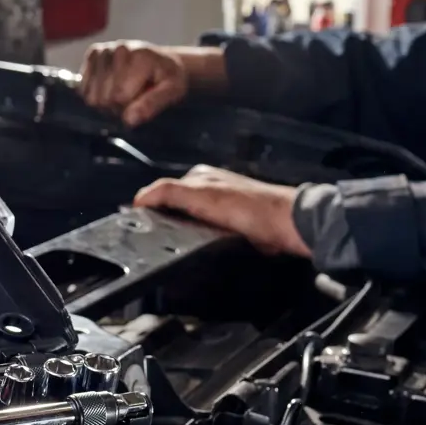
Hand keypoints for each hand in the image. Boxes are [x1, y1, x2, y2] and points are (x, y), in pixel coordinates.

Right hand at [80, 41, 191, 127]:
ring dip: (106, 103)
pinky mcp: (92, 55)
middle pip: (103, 99)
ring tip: (122, 93)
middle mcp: (117, 49)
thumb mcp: (173, 91)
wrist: (162, 60)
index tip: (142, 101)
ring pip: (91, 97)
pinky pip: (83, 90)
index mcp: (138, 56)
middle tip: (133, 98)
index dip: (129, 108)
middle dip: (117, 106)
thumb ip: (152, 104)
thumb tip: (129, 120)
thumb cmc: (168, 78)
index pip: (119, 97)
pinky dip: (96, 94)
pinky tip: (110, 87)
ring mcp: (102, 51)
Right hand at [133, 165, 311, 258]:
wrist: (286, 225)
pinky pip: (204, 232)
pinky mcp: (231, 223)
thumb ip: (169, 192)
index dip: (148, 208)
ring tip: (179, 245)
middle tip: (157, 240)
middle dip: (164, 222)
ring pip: (188, 221)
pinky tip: (203, 247)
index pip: (161, 191)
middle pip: (173, 207)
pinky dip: (198, 239)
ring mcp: (221, 205)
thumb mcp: (202, 195)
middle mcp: (208, 187)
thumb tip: (140, 199)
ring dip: (181, 233)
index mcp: (198, 177)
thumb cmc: (250, 209)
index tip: (139, 226)